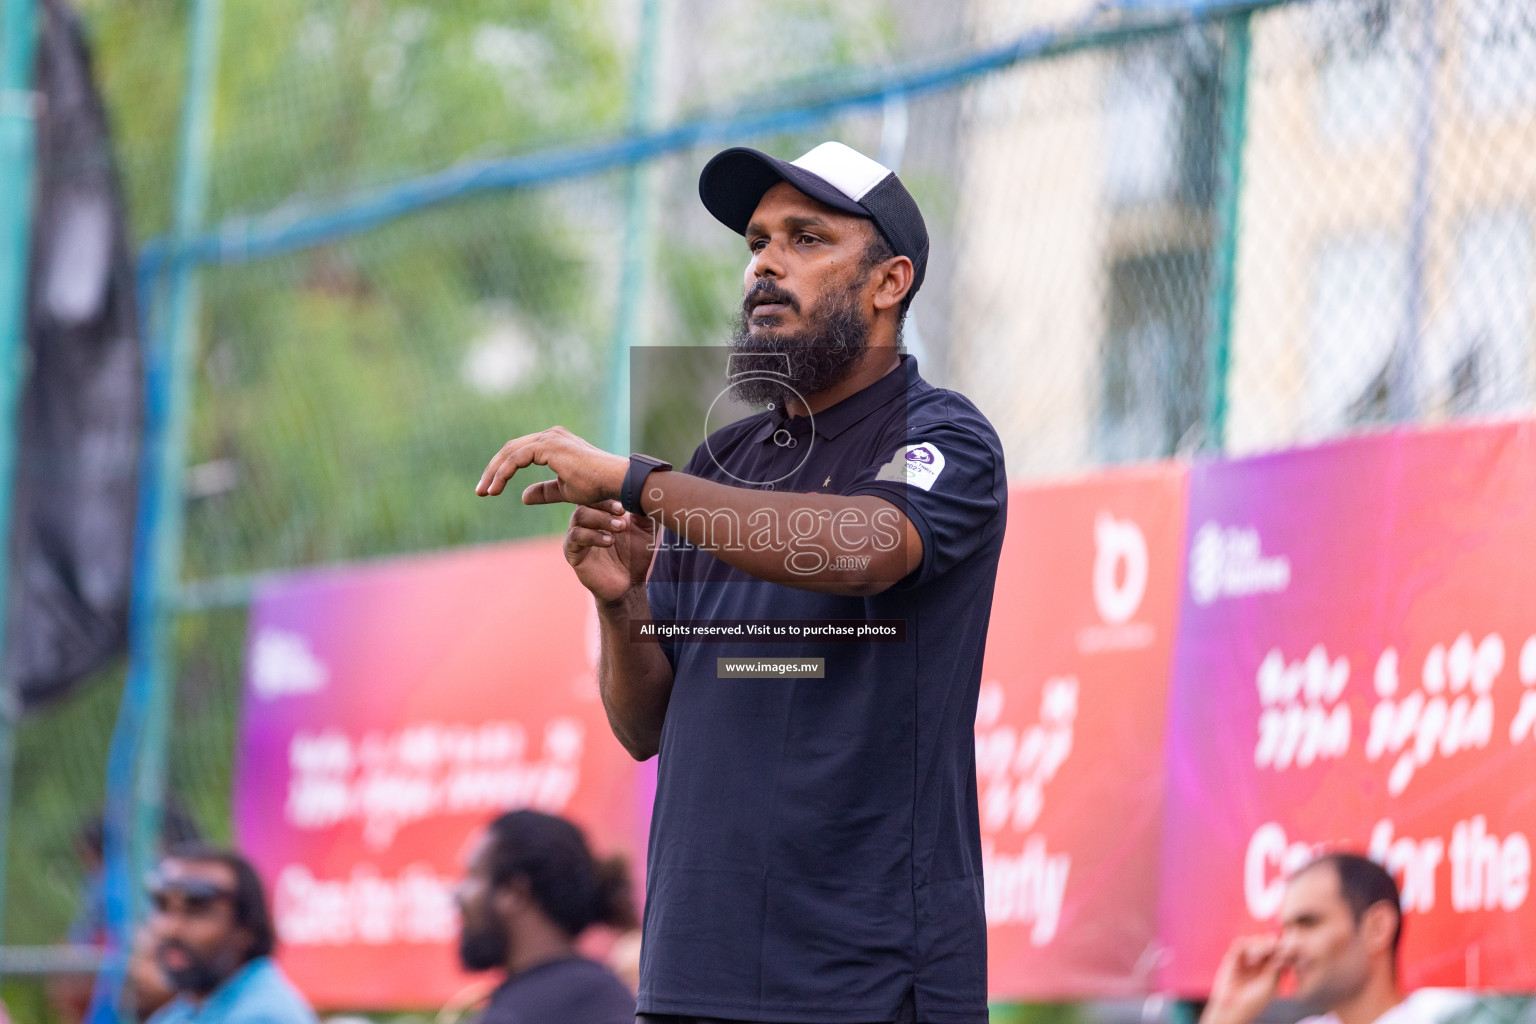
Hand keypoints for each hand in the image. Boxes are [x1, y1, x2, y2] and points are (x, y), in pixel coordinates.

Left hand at [476, 426, 627, 506]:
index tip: (490, 490)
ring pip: (510, 452)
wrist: (615, 481)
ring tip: (484, 493)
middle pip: (510, 449)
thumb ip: (545, 491)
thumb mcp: (565, 491)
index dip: (501, 470)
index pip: (518, 452)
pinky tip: (495, 489)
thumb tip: (523, 497)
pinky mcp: (548, 446)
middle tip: (480, 492)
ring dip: (494, 473)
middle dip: (492, 471)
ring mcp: (549, 438)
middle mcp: (550, 435)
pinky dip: (503, 473)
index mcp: (553, 442)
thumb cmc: (597, 486)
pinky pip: (516, 458)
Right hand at [564, 500, 657, 603]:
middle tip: (622, 512)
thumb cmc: (635, 554)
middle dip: (604, 505)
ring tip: (619, 529)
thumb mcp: (645, 530)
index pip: (597, 493)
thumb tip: (645, 490)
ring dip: (600, 520)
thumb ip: (644, 512)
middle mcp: (585, 521)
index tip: (625, 503)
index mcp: (600, 512)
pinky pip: (575, 538)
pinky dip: (593, 536)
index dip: (609, 494)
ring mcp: (576, 536)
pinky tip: (609, 541)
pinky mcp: (572, 553)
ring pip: (579, 517)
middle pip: (585, 500)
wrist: (629, 583)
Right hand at [1202, 935, 1283, 1023]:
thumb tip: (1283, 950)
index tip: (1287, 945)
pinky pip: (1240, 944)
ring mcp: (1246, 959)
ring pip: (1255, 942)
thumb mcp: (1269, 984)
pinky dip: (1246, 946)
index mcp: (1271, 969)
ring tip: (1262, 953)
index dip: (1282, 948)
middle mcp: (1259, 962)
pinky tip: (1250, 956)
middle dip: (1271, 943)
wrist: (1233, 1007)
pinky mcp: (1233, 957)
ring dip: (1260, 944)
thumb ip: (1275, 966)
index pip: (1278, 953)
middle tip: (1274, 944)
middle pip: (1267, 944)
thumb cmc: (1253, 1001)